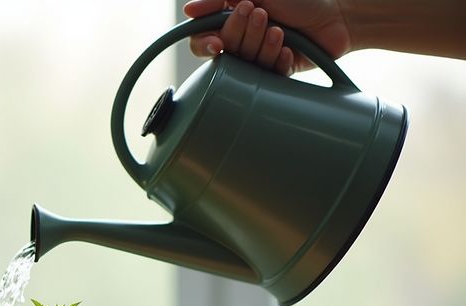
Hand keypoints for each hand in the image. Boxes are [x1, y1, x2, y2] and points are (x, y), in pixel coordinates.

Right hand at [184, 0, 352, 74]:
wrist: (337, 15)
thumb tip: (188, 9)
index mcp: (230, 21)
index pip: (202, 38)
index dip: (206, 43)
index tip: (219, 44)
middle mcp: (241, 41)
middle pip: (225, 51)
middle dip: (243, 34)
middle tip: (262, 16)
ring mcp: (257, 58)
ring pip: (245, 65)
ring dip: (262, 46)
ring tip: (280, 31)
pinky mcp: (275, 73)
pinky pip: (267, 75)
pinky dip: (277, 61)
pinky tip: (288, 50)